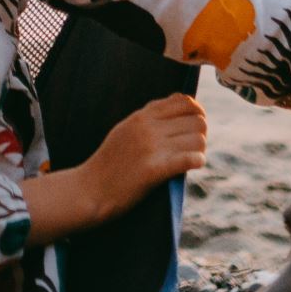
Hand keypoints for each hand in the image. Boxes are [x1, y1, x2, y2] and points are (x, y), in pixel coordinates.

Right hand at [94, 93, 209, 209]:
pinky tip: (194, 165)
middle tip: (193, 147)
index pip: (184, 102)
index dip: (196, 113)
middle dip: (200, 133)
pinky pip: (190, 159)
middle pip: (197, 120)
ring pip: (198, 139)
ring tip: (192, 158)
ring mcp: (151, 148)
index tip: (193, 126)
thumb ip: (150, 116)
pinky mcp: (154, 170)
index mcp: (141, 116)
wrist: (90, 189)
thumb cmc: (110, 162)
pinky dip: (197, 161)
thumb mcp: (126, 129)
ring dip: (200, 149)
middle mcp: (148, 128)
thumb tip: (179, 102)